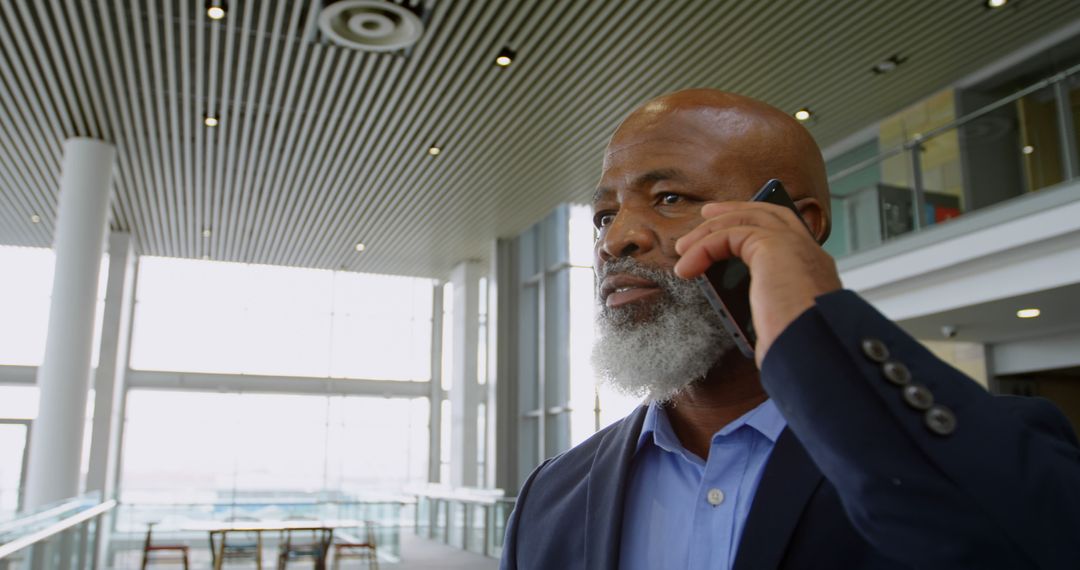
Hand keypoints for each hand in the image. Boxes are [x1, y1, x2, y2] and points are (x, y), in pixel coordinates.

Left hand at [673, 201, 841, 366]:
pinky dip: (704, 248)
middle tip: (707, 213)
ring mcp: (795, 245)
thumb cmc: (801, 351)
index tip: (729, 228)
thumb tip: (740, 321)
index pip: (787, 234)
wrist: (817, 351)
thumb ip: (766, 315)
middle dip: (735, 210)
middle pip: (769, 214)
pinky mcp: (774, 246)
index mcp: (813, 271)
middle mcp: (809, 253)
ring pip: (747, 219)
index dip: (758, 225)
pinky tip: (687, 268)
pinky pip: (729, 234)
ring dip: (711, 230)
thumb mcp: (779, 328)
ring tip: (684, 248)